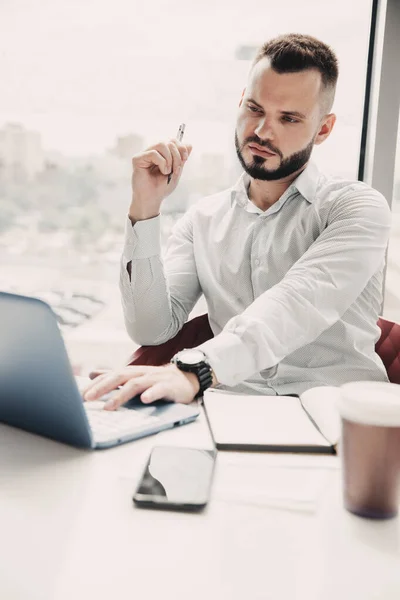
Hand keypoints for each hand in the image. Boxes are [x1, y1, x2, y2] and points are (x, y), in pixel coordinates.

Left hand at [83, 364, 199, 409]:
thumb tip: (92, 374)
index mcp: (131, 372)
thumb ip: (114, 376)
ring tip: (109, 406)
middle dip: (101, 388)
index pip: (109, 376)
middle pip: (119, 377)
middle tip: (87, 399)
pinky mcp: (168, 386)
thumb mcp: (134, 377)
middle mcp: (141, 373)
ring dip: (121, 395)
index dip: (94, 384)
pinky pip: (159, 389)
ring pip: (135, 384)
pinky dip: (151, 393)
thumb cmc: (157, 380)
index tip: (78, 395)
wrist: (186, 378)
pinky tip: (144, 400)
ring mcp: (155, 379)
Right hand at [129, 138, 191, 221]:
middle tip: (176, 170)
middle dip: (177, 156)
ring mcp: (144, 154)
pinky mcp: (137, 159)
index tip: (185, 159)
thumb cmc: (162, 188)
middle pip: (168, 142)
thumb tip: (189, 145)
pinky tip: (162, 172)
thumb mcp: (176, 171)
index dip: (181, 147)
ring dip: (169, 159)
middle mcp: (152, 152)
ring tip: (167, 171)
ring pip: (161, 144)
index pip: (172, 141)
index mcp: (161, 154)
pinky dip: (162, 163)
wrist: (152, 200)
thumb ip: (181, 158)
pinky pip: (154, 153)